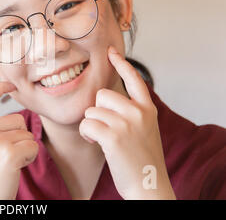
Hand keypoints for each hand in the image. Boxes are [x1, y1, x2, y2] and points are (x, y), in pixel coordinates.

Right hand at [0, 81, 38, 199]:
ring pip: (27, 133)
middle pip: (17, 119)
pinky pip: (33, 146)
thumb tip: (15, 118)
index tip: (9, 83)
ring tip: (9, 163)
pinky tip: (16, 168)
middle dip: (19, 136)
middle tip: (6, 157)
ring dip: (25, 148)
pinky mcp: (8, 154)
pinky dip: (30, 157)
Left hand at [79, 46, 175, 199]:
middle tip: (106, 128)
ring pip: (91, 110)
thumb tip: (106, 98)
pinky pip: (87, 124)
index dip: (121, 63)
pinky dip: (87, 134)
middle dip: (98, 110)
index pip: (134, 79)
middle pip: (101, 95)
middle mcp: (138, 112)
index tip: (111, 51)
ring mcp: (126, 124)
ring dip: (92, 125)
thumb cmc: (141, 159)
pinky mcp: (113, 136)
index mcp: (147, 109)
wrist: (148, 185)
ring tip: (104, 139)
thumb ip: (132, 112)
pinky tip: (97, 143)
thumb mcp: (144, 129)